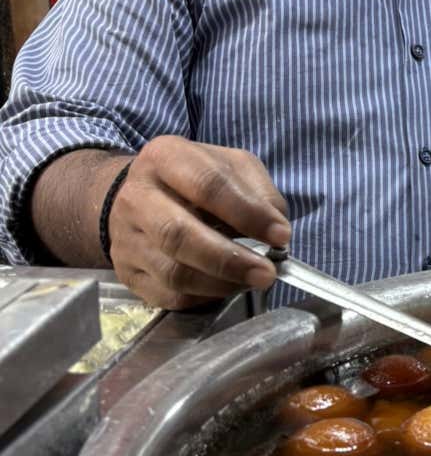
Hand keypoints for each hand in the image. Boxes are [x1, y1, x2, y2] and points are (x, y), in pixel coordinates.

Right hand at [108, 136, 289, 308]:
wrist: (141, 196)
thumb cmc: (195, 180)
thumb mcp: (232, 167)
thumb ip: (259, 191)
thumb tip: (276, 229)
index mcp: (165, 158)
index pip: (207, 186)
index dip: (248, 214)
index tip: (281, 235)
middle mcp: (136, 197)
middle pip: (179, 235)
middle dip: (230, 259)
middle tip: (267, 273)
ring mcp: (125, 238)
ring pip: (174, 273)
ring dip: (221, 283)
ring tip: (251, 281)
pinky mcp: (126, 273)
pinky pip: (168, 296)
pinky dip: (204, 297)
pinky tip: (225, 287)